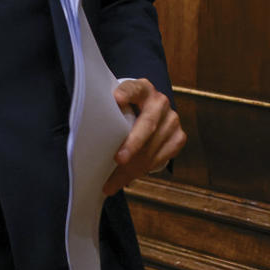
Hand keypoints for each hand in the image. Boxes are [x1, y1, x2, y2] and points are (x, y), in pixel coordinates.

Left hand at [105, 78, 183, 195]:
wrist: (150, 110)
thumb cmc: (127, 109)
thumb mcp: (118, 103)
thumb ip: (110, 110)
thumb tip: (89, 128)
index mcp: (142, 88)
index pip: (133, 88)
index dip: (126, 93)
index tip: (116, 98)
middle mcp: (159, 102)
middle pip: (147, 125)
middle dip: (132, 145)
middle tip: (118, 160)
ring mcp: (172, 119)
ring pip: (153, 147)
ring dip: (132, 168)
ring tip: (112, 182)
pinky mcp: (179, 137)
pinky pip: (160, 158)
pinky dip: (142, 171)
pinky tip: (127, 178)